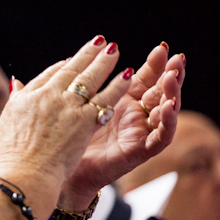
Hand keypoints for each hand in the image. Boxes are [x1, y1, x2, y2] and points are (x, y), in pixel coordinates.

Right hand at [0, 36, 131, 191]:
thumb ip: (16, 98)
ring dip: (104, 63)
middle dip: (88, 54)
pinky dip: (116, 87)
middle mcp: (49, 96)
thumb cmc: (12, 154)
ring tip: (115, 52)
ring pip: (90, 79)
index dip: (65, 65)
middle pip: (72, 70)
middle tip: (101, 43)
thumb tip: (15, 82)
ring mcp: (67, 108)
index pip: (51, 73)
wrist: (25, 172)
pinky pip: (104, 100)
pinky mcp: (84, 122)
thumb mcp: (7, 120)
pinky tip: (126, 77)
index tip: (74, 59)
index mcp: (29, 96)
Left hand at [63, 43, 184, 206]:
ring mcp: (138, 133)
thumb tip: (43, 68)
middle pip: (160, 91)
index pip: (144, 78)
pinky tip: (167, 107)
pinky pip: (160, 137)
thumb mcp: (70, 108)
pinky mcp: (139, 151)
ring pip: (165, 112)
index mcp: (121, 101)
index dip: (154, 64)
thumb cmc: (65, 140)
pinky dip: (166, 122)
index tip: (162, 47)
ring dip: (172, 93)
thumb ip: (72, 87)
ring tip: (173, 77)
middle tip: (176, 57)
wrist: (60, 172)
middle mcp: (134, 116)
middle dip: (170, 73)